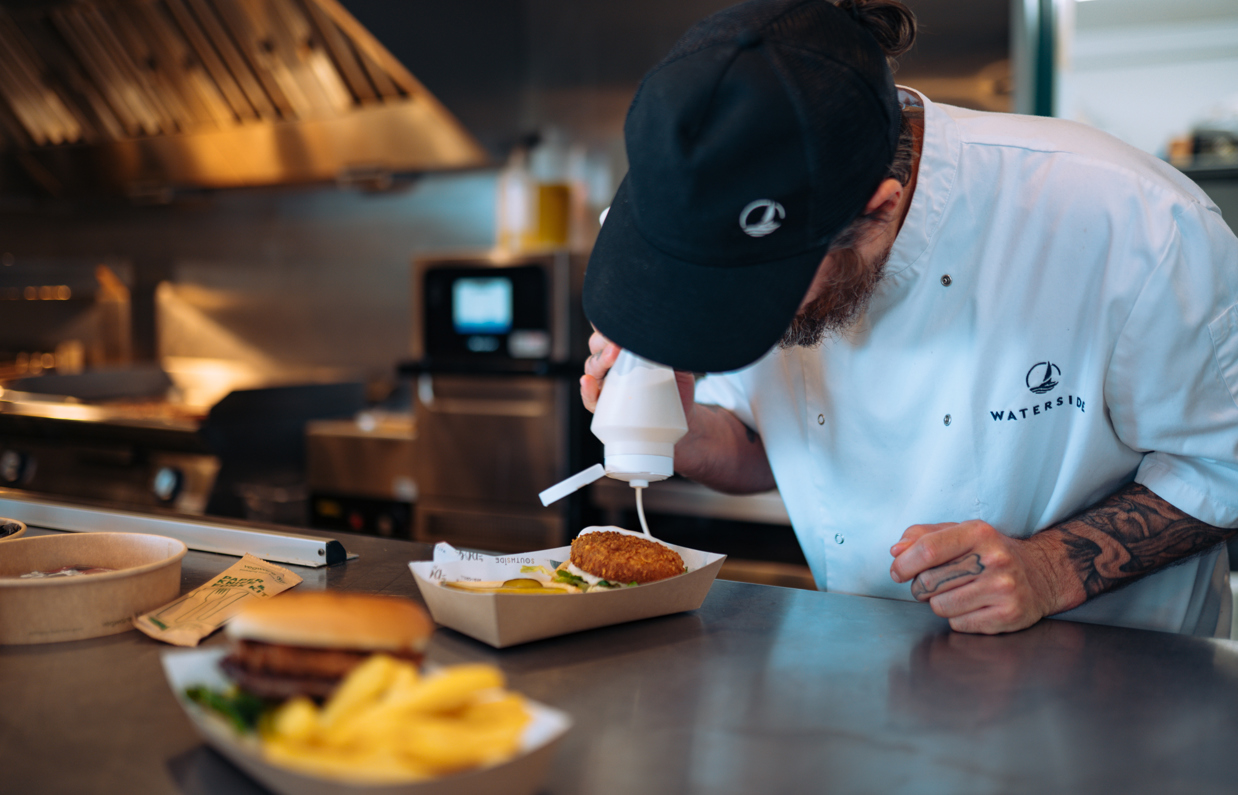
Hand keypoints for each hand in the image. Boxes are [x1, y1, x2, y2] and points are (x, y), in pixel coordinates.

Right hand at [579, 330, 695, 418]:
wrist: (680, 412)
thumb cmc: (677, 381)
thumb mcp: (679, 360)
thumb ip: (673, 346)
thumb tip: (672, 331)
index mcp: (624, 347)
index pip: (609, 329)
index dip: (608, 324)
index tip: (619, 318)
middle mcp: (611, 362)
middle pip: (596, 344)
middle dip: (604, 340)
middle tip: (619, 342)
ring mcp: (606, 383)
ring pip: (592, 368)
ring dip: (599, 361)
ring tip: (612, 357)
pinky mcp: (605, 407)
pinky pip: (590, 398)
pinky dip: (587, 389)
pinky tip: (588, 382)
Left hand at [889, 520, 1062, 633]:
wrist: (1041, 575)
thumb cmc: (990, 552)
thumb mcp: (960, 532)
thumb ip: (923, 536)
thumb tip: (896, 550)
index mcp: (978, 533)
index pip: (927, 550)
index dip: (904, 564)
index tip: (898, 571)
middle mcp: (994, 560)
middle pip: (929, 582)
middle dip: (920, 586)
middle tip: (931, 583)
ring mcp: (1003, 589)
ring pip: (940, 606)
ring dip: (938, 603)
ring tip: (956, 592)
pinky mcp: (1008, 615)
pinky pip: (958, 624)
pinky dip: (957, 618)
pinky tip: (973, 605)